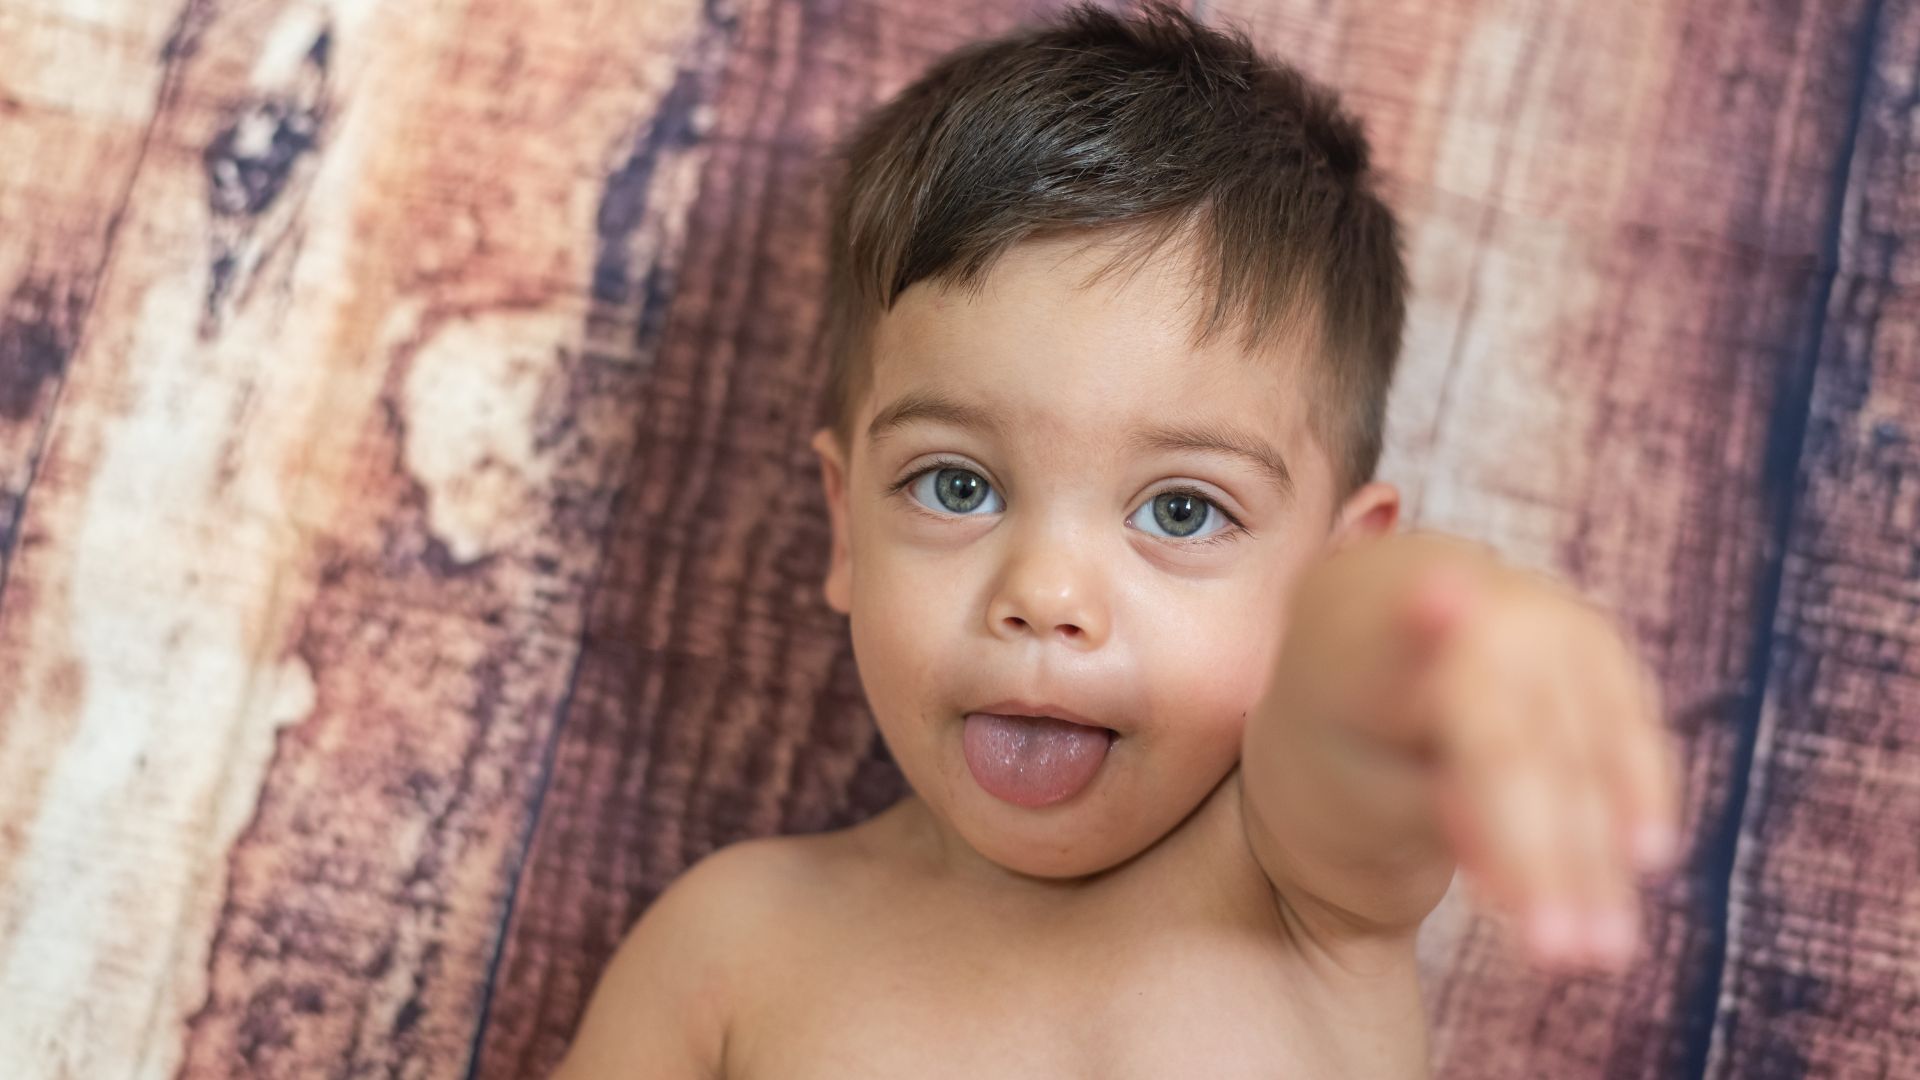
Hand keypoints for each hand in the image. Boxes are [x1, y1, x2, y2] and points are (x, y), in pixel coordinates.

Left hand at [1378, 552, 1684, 972]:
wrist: (1354, 714)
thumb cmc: (1333, 770)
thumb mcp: (1349, 797)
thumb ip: (1426, 800)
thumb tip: (1490, 828)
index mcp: (1351, 622)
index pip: (1404, 655)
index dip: (1429, 623)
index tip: (1440, 600)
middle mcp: (1441, 580)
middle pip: (1508, 727)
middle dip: (1541, 850)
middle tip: (1557, 954)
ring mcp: (1523, 601)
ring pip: (1578, 735)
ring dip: (1597, 848)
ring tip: (1597, 950)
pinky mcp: (1583, 638)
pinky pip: (1620, 719)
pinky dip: (1633, 791)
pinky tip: (1646, 857)